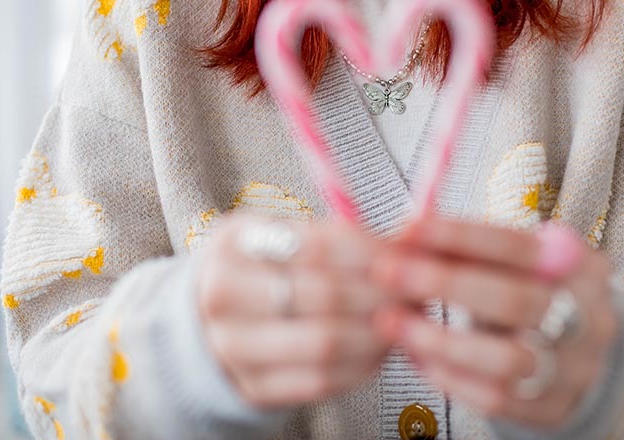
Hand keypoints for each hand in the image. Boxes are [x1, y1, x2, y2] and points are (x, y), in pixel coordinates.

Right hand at [196, 215, 390, 407]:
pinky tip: (381, 350)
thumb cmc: (260, 270)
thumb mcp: (279, 236)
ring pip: (326, 342)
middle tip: (417, 291)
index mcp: (233, 245)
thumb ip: (332, 236)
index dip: (372, 252)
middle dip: (383, 295)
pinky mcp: (252, 388)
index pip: (319, 245)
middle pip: (325, 295)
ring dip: (379, 333)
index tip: (405, 255)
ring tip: (405, 321)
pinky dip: (362, 366)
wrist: (206, 321)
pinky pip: (321, 382)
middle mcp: (224, 296)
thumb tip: (404, 243)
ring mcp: (233, 347)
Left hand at [372, 217, 615, 427]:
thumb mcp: (517, 263)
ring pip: (506, 358)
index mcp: (579, 266)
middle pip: (513, 300)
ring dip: (440, 339)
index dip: (461, 235)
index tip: (410, 228)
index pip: (517, 245)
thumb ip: (472, 249)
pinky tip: (416, 356)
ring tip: (392, 321)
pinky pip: (496, 399)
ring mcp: (574, 368)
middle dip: (443, 283)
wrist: (578, 354)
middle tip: (386, 271)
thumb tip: (409, 233)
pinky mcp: (552, 408)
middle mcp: (587, 317)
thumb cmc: (531, 292)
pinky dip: (449, 376)